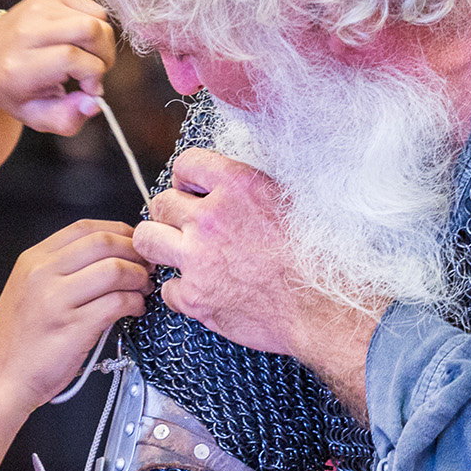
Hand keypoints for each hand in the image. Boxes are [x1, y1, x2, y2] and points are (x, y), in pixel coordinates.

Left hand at [0, 0, 117, 135]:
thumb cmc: (14, 89)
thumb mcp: (36, 116)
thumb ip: (69, 118)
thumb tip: (95, 102)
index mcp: (19, 65)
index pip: (71, 58)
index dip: (92, 74)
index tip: (89, 88)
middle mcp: (26, 30)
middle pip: (90, 30)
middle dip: (104, 55)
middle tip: (94, 71)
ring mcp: (38, 7)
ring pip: (97, 18)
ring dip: (102, 43)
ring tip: (87, 57)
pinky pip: (94, 9)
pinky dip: (96, 27)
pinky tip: (78, 41)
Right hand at [0, 220, 149, 410]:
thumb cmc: (17, 344)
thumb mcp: (28, 292)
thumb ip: (61, 271)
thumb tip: (109, 258)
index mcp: (32, 261)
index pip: (85, 228)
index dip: (119, 231)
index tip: (135, 242)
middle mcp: (42, 274)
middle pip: (104, 243)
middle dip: (135, 252)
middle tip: (146, 265)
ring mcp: (57, 300)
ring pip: (115, 270)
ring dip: (139, 278)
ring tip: (142, 289)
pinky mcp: (73, 327)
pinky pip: (117, 302)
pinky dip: (135, 303)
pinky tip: (135, 309)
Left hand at [131, 149, 382, 361]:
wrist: (323, 307)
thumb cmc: (317, 257)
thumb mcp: (288, 202)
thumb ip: (249, 192)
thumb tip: (229, 188)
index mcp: (237, 185)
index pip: (187, 163)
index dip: (187, 178)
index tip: (192, 190)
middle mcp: (210, 218)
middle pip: (160, 203)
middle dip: (170, 215)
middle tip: (185, 228)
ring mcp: (198, 258)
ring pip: (147, 240)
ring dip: (160, 246)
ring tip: (180, 255)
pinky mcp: (195, 297)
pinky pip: (167, 288)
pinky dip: (182, 292)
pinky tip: (203, 292)